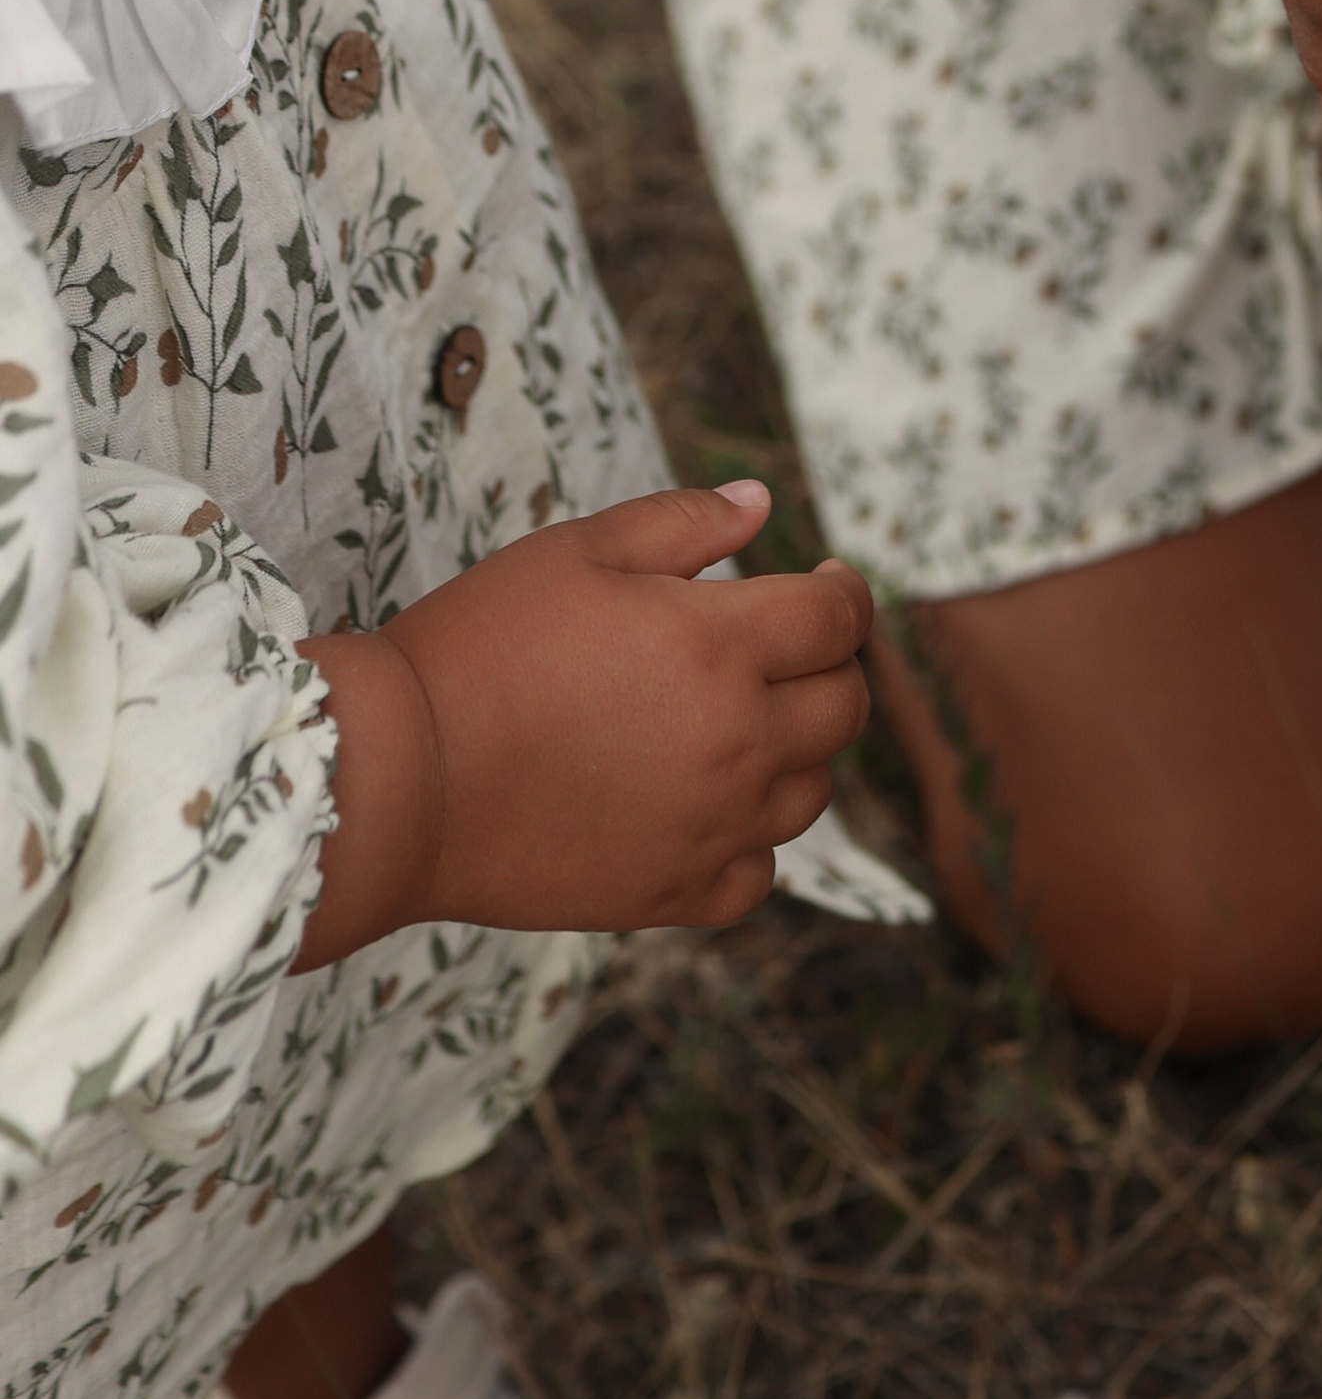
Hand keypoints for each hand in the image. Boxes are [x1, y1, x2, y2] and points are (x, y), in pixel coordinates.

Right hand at [297, 480, 872, 960]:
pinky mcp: (670, 894)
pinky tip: (712, 808)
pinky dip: (751, 841)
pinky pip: (755, 875)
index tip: (828, 582)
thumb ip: (683, 523)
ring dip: (798, 750)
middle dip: (833, 666)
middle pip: (844, 707)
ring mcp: (710, 827)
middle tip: (793, 648)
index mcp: (721, 646)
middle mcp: (737, 741)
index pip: (839, 621)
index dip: (847, 594)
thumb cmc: (482, 647)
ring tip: (746, 720)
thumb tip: (761, 504)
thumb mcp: (579, 551)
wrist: (398, 780)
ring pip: (810, 793)